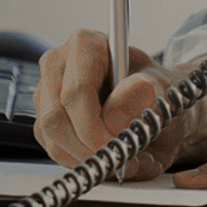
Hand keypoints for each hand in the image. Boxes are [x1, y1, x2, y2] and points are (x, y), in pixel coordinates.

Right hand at [35, 29, 202, 179]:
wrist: (154, 107)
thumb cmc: (156, 91)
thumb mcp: (162, 88)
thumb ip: (142, 95)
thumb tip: (113, 115)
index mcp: (85, 44)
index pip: (76, 92)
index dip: (93, 128)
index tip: (116, 148)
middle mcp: (59, 65)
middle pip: (55, 118)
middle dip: (88, 148)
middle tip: (119, 159)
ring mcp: (47, 93)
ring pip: (52, 139)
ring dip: (88, 158)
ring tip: (121, 157)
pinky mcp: (45, 120)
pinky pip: (55, 150)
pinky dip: (83, 161)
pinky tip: (106, 154)